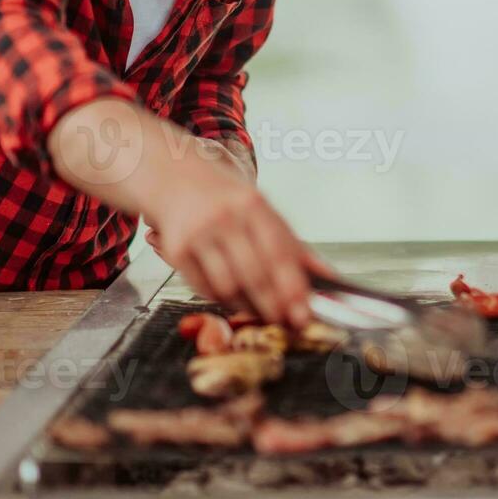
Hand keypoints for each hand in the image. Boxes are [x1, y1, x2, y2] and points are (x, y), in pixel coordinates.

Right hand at [51, 99, 318, 325]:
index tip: (305, 312)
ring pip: (228, 286)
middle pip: (255, 273)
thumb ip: (293, 244)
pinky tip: (233, 299)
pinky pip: (204, 287)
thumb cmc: (222, 196)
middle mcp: (224, 216)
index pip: (279, 251)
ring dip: (248, 306)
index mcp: (252, 204)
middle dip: (275, 305)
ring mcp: (198, 233)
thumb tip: (327, 275)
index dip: (293, 286)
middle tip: (289, 322)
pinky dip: (222, 299)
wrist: (171, 175)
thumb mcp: (261, 209)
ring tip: (262, 312)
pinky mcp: (176, 249)